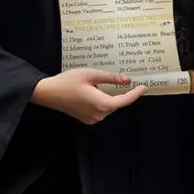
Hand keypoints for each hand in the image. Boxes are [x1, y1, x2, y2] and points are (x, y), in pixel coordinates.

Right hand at [30, 68, 146, 124]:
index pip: (124, 100)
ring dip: (110, 96)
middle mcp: (99, 115)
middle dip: (121, 93)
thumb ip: (110, 78)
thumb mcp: (91, 74)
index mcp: (102, 104)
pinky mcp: (86, 118)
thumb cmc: (68, 82)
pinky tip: (95, 90)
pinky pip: (100, 109)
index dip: (135, 93)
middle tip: (125, 80)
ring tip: (103, 83)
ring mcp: (92, 119)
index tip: (144, 87)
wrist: (49, 93)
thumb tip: (126, 80)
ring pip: (108, 106)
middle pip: (116, 104)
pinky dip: (102, 100)